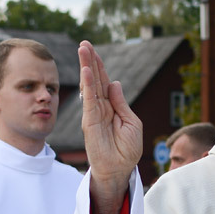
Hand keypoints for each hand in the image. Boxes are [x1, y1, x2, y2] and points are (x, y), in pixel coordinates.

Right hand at [78, 41, 142, 213]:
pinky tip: (87, 72)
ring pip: (90, 86)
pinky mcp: (90, 122)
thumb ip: (121, 103)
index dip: (99, 66)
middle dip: (90, 61)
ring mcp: (94, 114)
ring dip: (86, 67)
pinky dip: (88, 85)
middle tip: (84, 43)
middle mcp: (100, 108)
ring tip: (83, 50)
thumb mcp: (131, 122)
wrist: (120, 170)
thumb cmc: (127, 150)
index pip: (104, 82)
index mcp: (111, 106)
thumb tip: (114, 82)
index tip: (93, 50)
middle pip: (95, 80)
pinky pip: (89, 101)